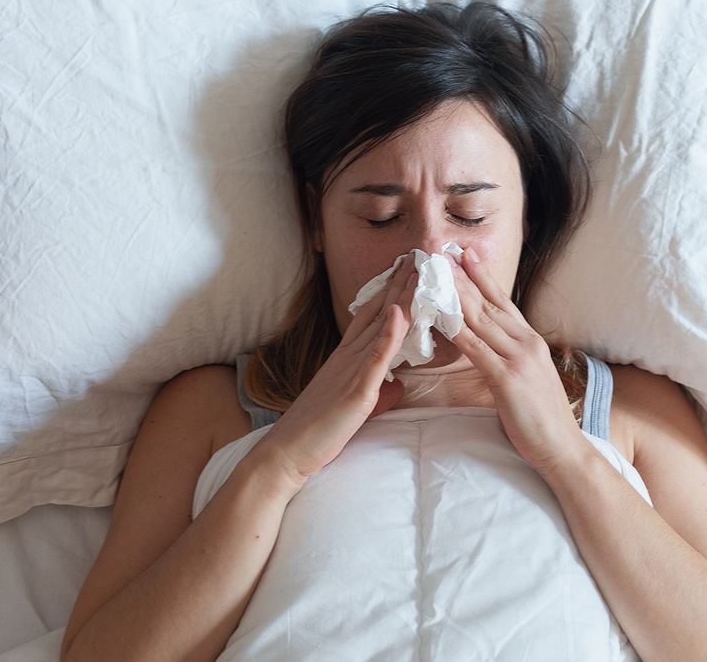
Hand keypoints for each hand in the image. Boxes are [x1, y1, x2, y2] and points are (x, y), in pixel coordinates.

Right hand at [251, 261, 417, 490]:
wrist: (287, 452)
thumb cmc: (318, 432)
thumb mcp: (356, 406)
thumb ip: (380, 393)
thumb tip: (400, 387)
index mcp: (346, 358)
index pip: (371, 316)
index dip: (390, 292)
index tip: (406, 269)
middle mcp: (348, 357)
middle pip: (379, 312)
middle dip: (400, 283)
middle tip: (418, 254)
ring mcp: (351, 370)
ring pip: (381, 326)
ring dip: (401, 297)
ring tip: (418, 270)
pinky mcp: (356, 390)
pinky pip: (374, 357)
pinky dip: (388, 334)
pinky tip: (400, 313)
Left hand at [447, 245, 584, 475]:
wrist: (563, 449)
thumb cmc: (542, 421)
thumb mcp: (528, 379)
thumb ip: (510, 358)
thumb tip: (489, 348)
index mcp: (531, 342)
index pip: (503, 301)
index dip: (483, 276)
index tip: (465, 254)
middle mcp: (526, 343)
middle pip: (488, 303)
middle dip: (462, 276)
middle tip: (440, 252)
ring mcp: (518, 359)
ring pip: (480, 319)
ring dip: (455, 295)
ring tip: (434, 274)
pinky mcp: (507, 379)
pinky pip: (475, 349)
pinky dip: (455, 330)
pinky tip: (440, 316)